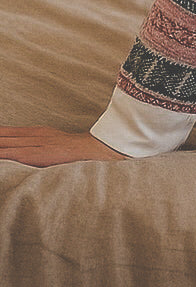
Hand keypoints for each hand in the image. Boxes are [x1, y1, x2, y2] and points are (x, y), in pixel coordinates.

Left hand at [0, 126, 127, 166]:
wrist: (95, 150)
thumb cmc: (76, 151)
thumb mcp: (54, 142)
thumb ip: (36, 144)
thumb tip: (21, 149)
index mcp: (35, 132)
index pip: (5, 132)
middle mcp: (31, 136)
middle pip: (1, 136)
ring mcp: (32, 144)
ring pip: (3, 144)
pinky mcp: (35, 155)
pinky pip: (10, 154)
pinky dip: (1, 153)